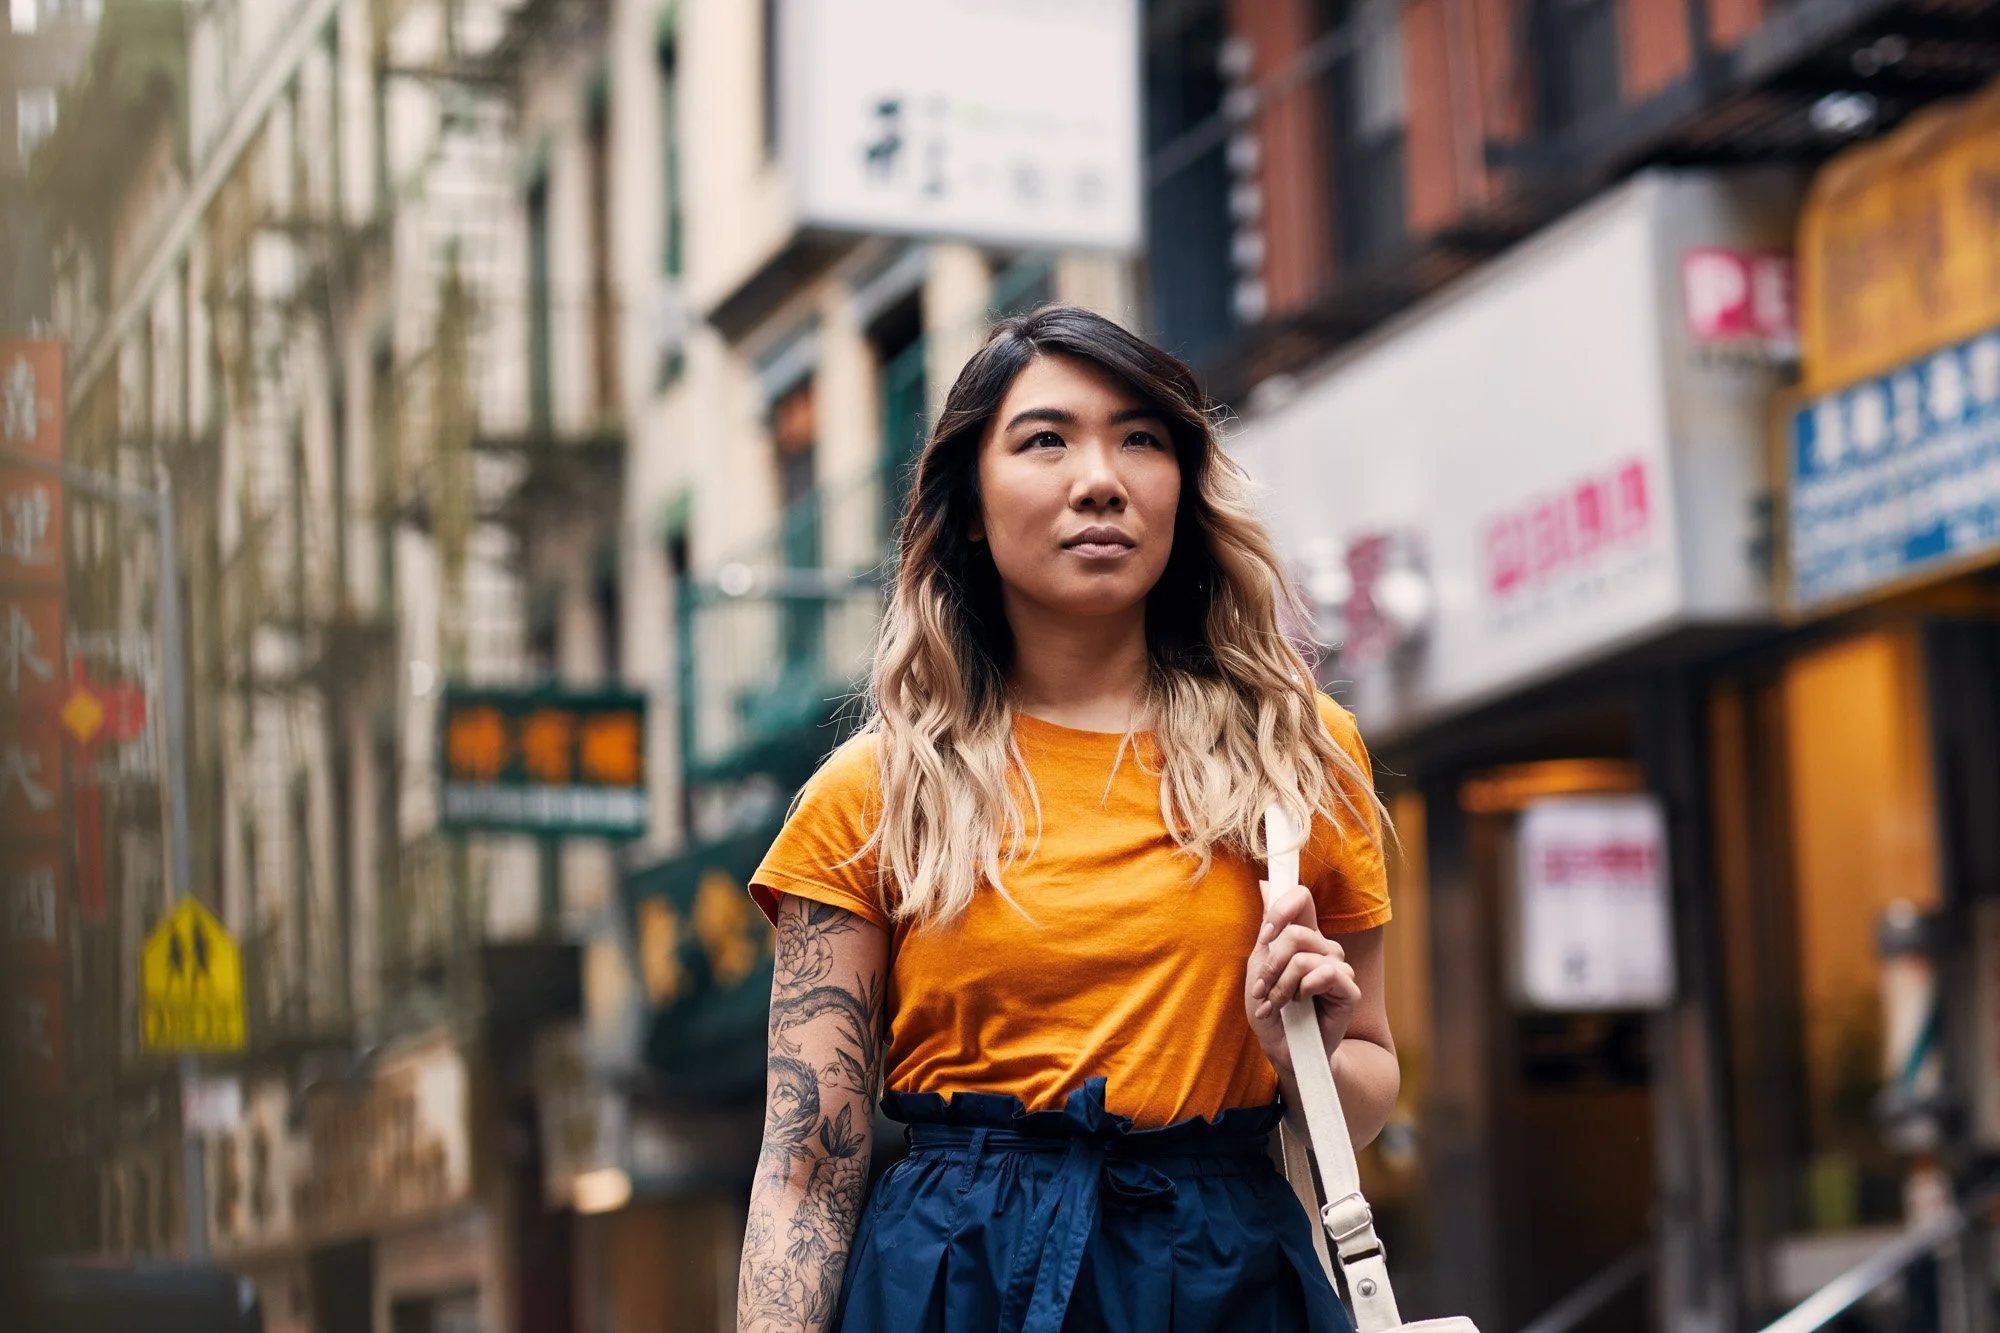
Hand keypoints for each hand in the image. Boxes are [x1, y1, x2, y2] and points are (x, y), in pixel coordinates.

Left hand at [1244, 884, 1361, 1078]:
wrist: (1283, 1049)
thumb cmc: (1271, 1009)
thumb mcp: (1259, 966)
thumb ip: (1268, 929)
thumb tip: (1264, 883)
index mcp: (1304, 937)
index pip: (1301, 897)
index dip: (1281, 908)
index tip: (1265, 934)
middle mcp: (1324, 948)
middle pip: (1295, 932)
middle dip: (1271, 965)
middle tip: (1263, 989)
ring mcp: (1339, 968)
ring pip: (1303, 956)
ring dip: (1280, 985)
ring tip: (1275, 1003)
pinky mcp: (1349, 990)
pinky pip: (1324, 974)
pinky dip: (1301, 991)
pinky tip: (1299, 1005)